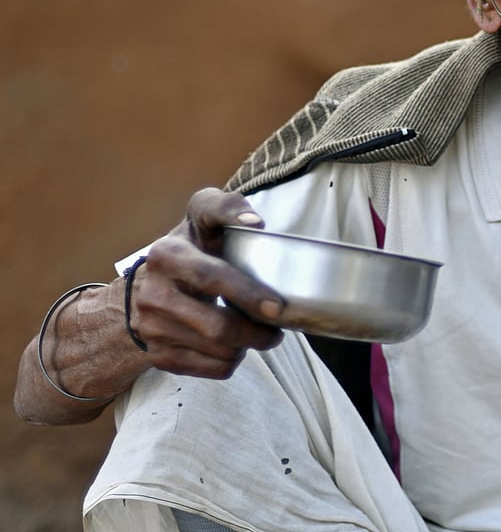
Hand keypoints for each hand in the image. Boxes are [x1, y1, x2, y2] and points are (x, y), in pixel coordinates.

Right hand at [130, 188, 284, 378]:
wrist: (145, 286)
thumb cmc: (191, 247)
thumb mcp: (201, 218)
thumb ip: (227, 208)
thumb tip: (256, 223)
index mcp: (167, 255)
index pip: (212, 277)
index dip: (247, 291)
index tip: (278, 305)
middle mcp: (153, 293)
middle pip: (219, 326)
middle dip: (258, 331)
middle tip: (279, 324)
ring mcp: (152, 327)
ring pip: (218, 350)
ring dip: (249, 345)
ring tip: (259, 332)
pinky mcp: (157, 354)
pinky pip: (211, 369)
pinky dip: (233, 360)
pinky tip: (235, 344)